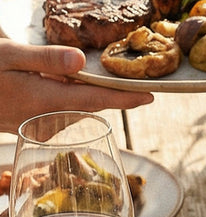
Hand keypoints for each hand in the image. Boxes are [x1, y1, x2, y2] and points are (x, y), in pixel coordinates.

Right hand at [0, 40, 152, 134]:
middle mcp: (50, 120)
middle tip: (131, 80)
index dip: (126, 99)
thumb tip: (81, 62)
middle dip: (111, 93)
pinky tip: (61, 84)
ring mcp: (45, 128)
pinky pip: (65, 112)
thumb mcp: (10, 56)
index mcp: (46, 100)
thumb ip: (46, 59)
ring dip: (87, 94)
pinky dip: (71, 98)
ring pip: (79, 109)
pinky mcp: (40, 128)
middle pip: (92, 106)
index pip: (96, 101)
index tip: (150, 95)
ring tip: (85, 78)